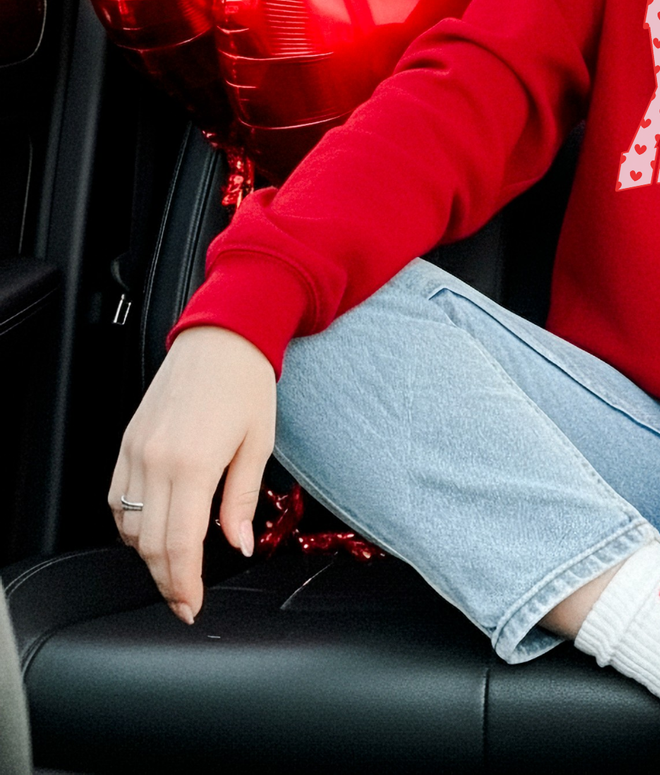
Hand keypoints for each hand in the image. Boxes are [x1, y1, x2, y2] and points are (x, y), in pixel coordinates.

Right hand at [107, 324, 275, 623]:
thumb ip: (242, 500)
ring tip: (174, 566)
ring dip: (148, 553)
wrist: (222, 336)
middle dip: (166, 579)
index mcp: (193, 465)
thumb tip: (239, 545)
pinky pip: (116, 497)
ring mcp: (136, 451)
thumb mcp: (259, 443)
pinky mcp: (127, 442)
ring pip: (128, 525)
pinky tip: (153, 528)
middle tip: (184, 600)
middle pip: (149, 543)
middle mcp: (156, 461)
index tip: (191, 606)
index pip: (179, 545)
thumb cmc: (248, 384)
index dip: (184, 583)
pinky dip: (130, 522)